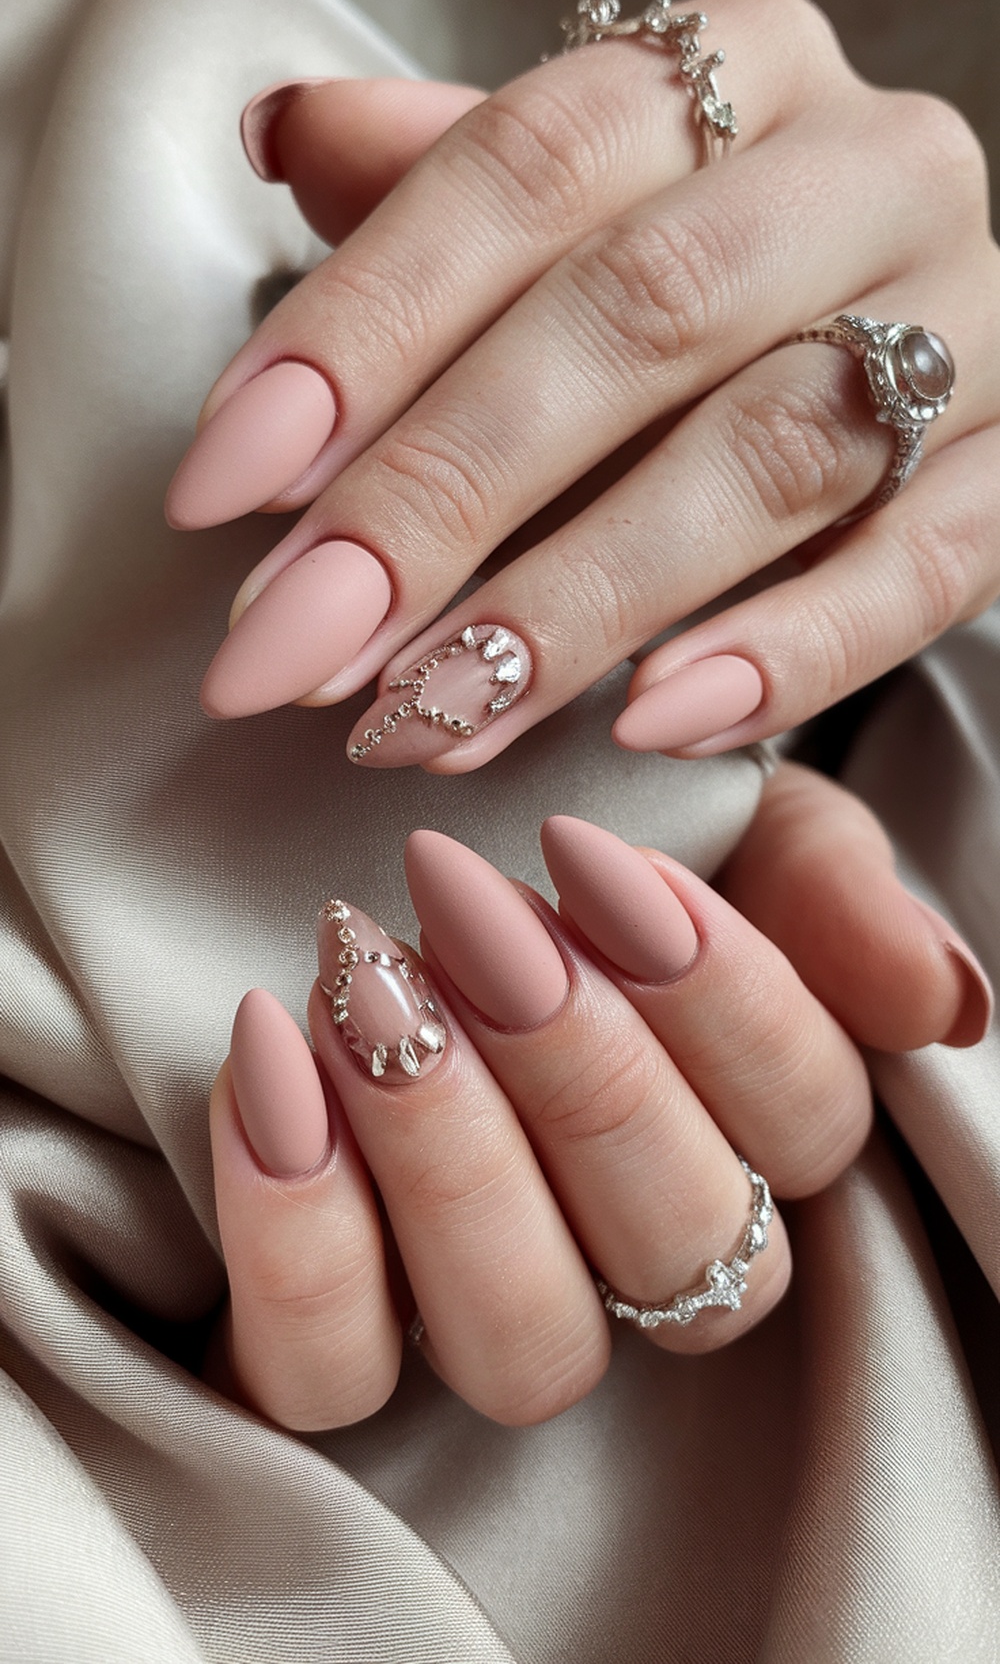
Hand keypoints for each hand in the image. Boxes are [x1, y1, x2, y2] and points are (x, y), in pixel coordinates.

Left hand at [168, 0, 999, 768]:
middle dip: (442, 494)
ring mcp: (973, 320)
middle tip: (297, 640)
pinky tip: (646, 722)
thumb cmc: (700, 283)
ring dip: (574, 603)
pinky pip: (921, 569)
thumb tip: (285, 131)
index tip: (229, 480)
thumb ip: (442, 179)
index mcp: (738, 69)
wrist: (910, 334)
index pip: (528, 164)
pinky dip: (785, 653)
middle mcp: (867, 167)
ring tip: (426, 714)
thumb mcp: (574, 213)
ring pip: (769, 456)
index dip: (366, 324)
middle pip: (640, 315)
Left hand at [206, 765, 991, 1429]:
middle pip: (672, 1239)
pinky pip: (325, 1375)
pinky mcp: (330, 1348)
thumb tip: (947, 1007)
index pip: (807, 1127)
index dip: (724, 999)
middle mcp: (640, 1257)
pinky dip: (299, 1234)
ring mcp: (489, 1315)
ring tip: (371, 985)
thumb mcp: (717, 824)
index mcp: (754, 1133)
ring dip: (450, 1158)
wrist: (368, 866)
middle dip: (579, 1069)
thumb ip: (830, 892)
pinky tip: (272, 1061)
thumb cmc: (564, 856)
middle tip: (474, 910)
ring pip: (524, 1340)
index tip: (600, 859)